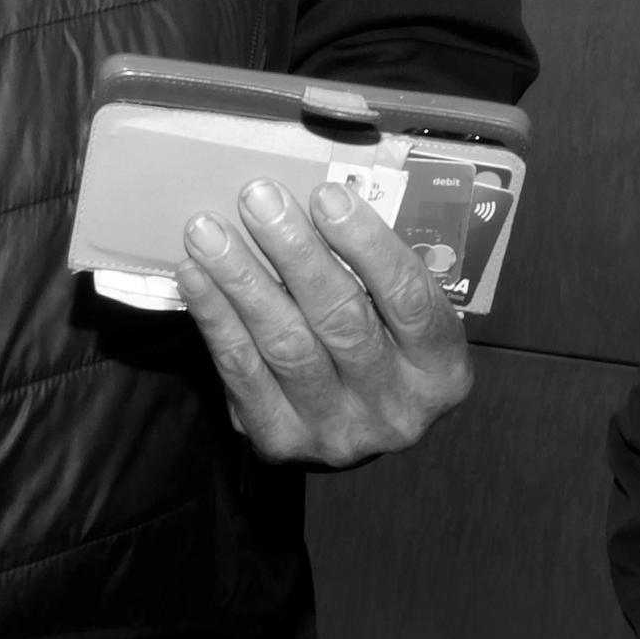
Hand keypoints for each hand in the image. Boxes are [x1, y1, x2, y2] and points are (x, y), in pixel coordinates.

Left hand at [175, 178, 473, 467]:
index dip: (366, 244)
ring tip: (210, 231)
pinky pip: (242, 373)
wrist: (355, 424)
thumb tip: (317, 199)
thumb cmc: (381, 344)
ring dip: (243, 281)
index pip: (408, 299)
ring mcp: (337, 432)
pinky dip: (217, 319)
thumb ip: (375, 268)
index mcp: (442, 370)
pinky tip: (196, 276)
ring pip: (286, 346)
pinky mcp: (280, 441)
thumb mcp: (401, 312)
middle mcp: (397, 409)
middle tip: (257, 200)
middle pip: (342, 320)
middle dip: (294, 252)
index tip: (325, 197)